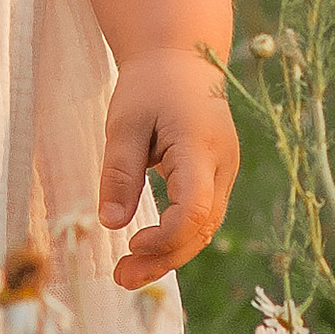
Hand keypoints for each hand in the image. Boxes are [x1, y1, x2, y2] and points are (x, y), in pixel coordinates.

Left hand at [98, 43, 237, 288]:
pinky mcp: (217, 175)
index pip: (195, 209)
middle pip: (202, 228)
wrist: (182, 56)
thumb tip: (109, 224)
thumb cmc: (150, 84)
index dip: (165, 237)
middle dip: (164, 258)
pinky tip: (147, 248)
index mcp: (201, 147)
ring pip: (204, 228)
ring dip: (170, 253)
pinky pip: (202, 215)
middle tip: (120, 278)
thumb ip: (119, 172)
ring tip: (127, 273)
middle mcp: (223, 165)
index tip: (129, 243)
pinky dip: (177, 236)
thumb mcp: (124, 122)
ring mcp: (225, 171)